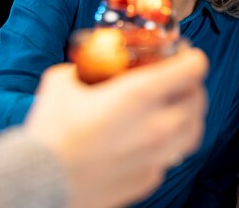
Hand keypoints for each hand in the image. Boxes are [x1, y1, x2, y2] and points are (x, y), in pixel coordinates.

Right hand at [25, 47, 207, 207]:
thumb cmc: (50, 133)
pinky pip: (172, 156)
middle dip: (192, 85)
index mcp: (140, 94)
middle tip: (179, 81)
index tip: (184, 55)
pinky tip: (152, 138)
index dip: (191, 57)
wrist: (39, 183)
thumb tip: (85, 67)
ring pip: (194, 131)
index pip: (192, 69)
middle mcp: (157, 125)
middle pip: (199, 100)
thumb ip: (82, 69)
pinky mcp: (149, 178)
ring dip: (189, 115)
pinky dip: (170, 143)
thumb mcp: (62, 82)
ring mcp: (156, 156)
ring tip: (175, 109)